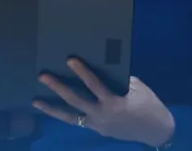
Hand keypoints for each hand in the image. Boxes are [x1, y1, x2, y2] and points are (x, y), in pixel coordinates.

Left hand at [33, 59, 175, 148]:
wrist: (156, 131)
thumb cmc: (149, 104)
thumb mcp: (138, 87)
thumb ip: (119, 78)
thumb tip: (102, 65)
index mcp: (114, 103)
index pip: (94, 84)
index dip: (81, 71)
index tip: (69, 60)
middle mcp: (102, 115)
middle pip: (75, 100)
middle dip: (57, 88)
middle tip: (43, 76)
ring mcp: (97, 125)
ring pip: (70, 117)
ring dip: (52, 109)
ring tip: (36, 101)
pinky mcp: (97, 130)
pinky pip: (78, 121)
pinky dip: (65, 114)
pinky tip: (54, 108)